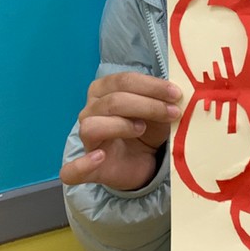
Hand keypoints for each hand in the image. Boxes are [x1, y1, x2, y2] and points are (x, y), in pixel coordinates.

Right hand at [59, 73, 181, 190]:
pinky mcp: (87, 168)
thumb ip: (162, 98)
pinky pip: (71, 170)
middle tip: (173, 113)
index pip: (123, 80)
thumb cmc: (146, 128)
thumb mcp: (156, 110)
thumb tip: (178, 92)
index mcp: (103, 90)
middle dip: (147, 105)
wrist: (140, 161)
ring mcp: (85, 139)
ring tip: (142, 129)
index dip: (151, 86)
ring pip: (93, 125)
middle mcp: (89, 111)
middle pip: (112, 101)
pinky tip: (101, 157)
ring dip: (121, 125)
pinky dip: (83, 164)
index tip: (175, 94)